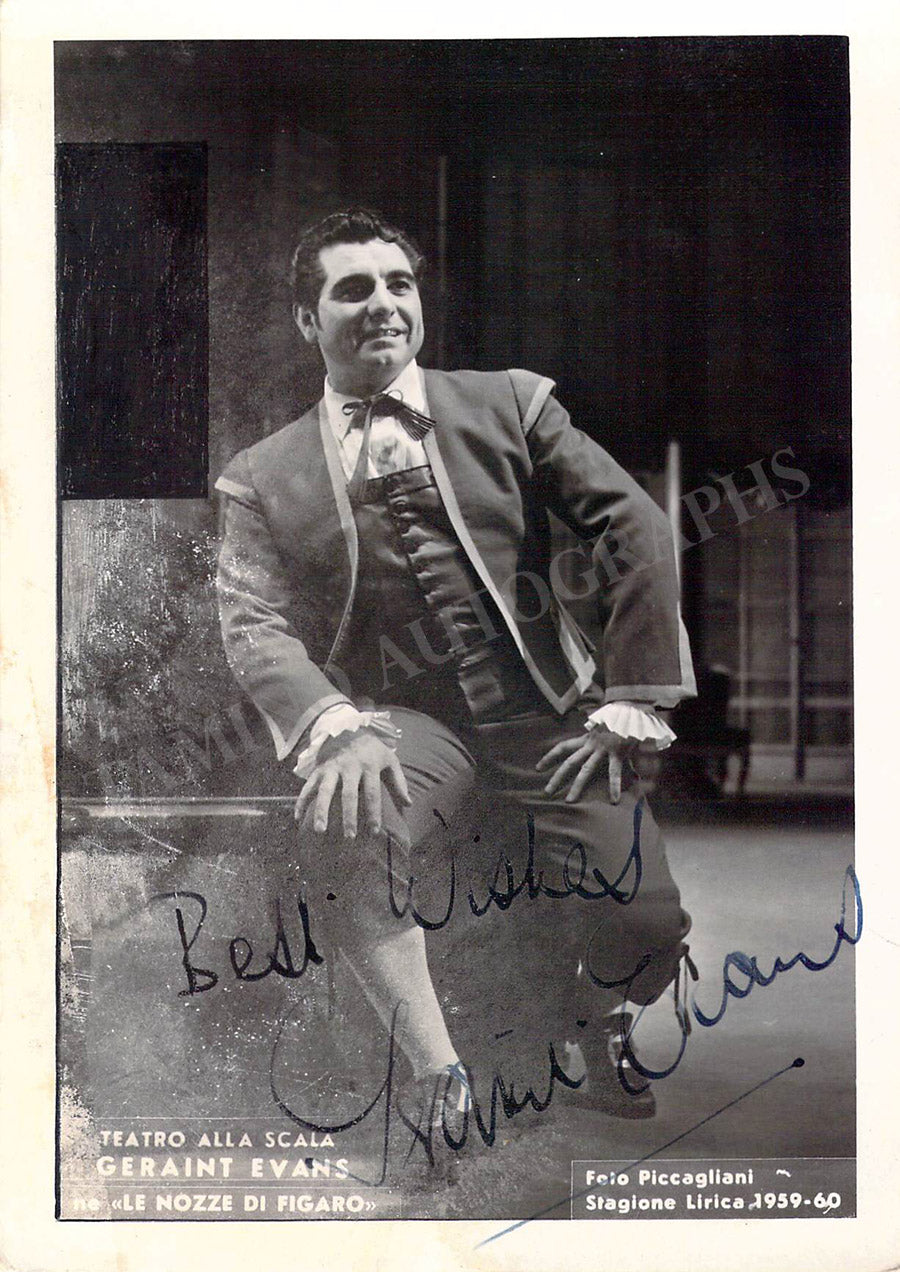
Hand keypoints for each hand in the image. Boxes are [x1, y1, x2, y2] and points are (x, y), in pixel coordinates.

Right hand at [294, 729, 411, 837]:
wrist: (348, 728)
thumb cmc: (372, 750)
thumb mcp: (389, 759)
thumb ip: (399, 782)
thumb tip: (409, 804)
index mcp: (369, 766)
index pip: (372, 793)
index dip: (373, 813)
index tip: (375, 832)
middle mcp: (349, 767)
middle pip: (348, 794)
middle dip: (348, 817)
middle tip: (350, 837)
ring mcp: (331, 768)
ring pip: (325, 791)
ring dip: (322, 811)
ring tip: (320, 830)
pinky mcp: (318, 769)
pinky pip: (307, 786)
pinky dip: (301, 801)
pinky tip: (297, 818)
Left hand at [535, 727, 635, 803]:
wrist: (632, 707)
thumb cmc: (619, 718)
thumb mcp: (604, 728)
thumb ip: (600, 739)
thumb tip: (596, 744)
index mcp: (586, 738)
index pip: (563, 747)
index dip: (549, 757)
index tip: (538, 768)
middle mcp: (591, 744)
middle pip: (569, 762)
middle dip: (557, 777)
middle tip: (546, 792)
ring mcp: (602, 749)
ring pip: (586, 769)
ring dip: (577, 786)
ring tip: (569, 801)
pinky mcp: (617, 752)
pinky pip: (614, 772)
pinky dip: (614, 786)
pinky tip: (614, 799)